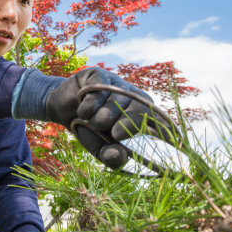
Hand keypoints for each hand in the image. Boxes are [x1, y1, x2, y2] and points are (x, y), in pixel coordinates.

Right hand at [46, 67, 163, 168]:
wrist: (62, 111)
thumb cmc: (87, 128)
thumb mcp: (99, 147)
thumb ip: (111, 156)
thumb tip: (122, 157)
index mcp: (138, 114)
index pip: (157, 118)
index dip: (162, 128)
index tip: (169, 142)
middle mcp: (130, 96)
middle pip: (138, 109)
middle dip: (126, 124)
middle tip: (114, 134)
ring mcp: (115, 83)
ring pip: (115, 101)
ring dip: (100, 118)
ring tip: (91, 122)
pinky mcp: (98, 75)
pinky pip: (98, 90)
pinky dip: (89, 105)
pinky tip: (83, 112)